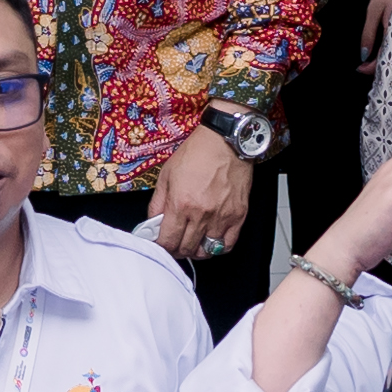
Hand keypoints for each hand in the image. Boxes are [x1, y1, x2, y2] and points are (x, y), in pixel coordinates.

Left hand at [150, 126, 258, 265]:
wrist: (225, 141)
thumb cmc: (197, 153)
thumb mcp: (166, 175)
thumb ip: (158, 203)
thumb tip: (153, 223)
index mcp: (181, 203)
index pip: (167, 241)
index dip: (161, 246)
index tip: (160, 243)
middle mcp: (201, 214)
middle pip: (185, 248)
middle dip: (176, 249)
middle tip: (173, 242)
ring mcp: (221, 217)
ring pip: (205, 251)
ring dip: (195, 250)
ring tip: (191, 242)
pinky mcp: (238, 216)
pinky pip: (227, 245)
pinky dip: (216, 248)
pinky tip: (209, 240)